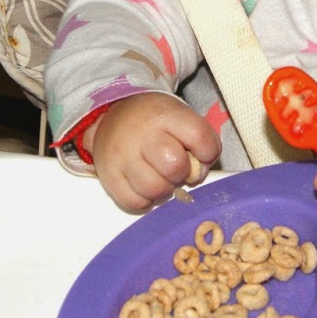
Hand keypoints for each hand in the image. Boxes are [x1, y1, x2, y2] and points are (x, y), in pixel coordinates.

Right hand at [83, 93, 219, 210]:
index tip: (201, 154)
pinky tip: (145, 186)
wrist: (113, 118)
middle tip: (176, 168)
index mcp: (165, 115)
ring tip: (160, 177)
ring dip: (164, 189)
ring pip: (155, 189)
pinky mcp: (108, 175)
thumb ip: (199, 140)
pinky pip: (134, 202)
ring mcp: (122, 155)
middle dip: (182, 173)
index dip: (208, 152)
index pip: (199, 137)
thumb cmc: (156, 122)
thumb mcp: (180, 117)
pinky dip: (145, 200)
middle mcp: (142, 134)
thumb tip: (197, 174)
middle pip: (175, 167)